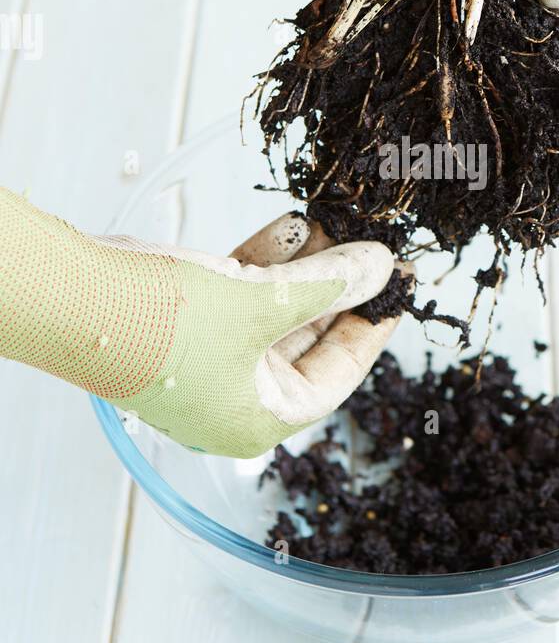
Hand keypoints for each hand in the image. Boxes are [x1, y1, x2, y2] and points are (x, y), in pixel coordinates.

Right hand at [0, 189, 396, 458]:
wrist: (76, 299)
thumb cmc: (166, 325)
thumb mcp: (264, 304)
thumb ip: (328, 286)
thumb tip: (380, 269)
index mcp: (258, 420)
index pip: (335, 378)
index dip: (369, 330)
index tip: (396, 290)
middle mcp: (235, 399)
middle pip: (307, 340)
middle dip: (335, 287)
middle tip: (368, 247)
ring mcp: (208, 362)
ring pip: (274, 310)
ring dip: (302, 267)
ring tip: (333, 222)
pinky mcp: (185, 324)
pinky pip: (240, 294)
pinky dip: (264, 261)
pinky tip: (290, 224)